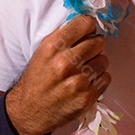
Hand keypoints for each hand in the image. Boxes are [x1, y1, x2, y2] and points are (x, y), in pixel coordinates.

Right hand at [4, 15, 110, 134]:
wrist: (28, 111)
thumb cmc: (36, 80)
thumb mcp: (42, 52)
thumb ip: (62, 37)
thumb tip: (86, 23)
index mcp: (52, 47)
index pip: (85, 24)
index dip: (89, 27)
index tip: (88, 32)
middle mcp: (65, 62)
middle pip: (98, 42)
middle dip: (94, 47)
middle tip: (86, 54)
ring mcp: (77, 81)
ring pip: (104, 60)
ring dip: (97, 64)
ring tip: (83, 71)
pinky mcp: (86, 97)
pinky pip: (106, 78)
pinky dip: (99, 80)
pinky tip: (86, 83)